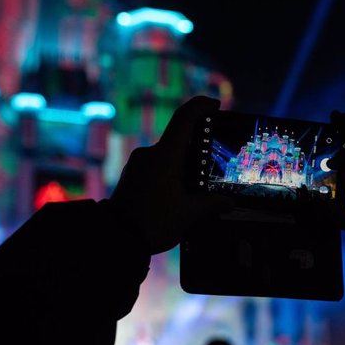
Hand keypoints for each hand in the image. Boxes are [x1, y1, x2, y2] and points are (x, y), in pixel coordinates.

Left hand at [109, 96, 232, 254]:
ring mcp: (137, 165)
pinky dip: (168, 175)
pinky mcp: (130, 177)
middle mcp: (149, 154)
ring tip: (197, 187)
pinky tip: (178, 196)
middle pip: (178, 140)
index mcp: (165, 155)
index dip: (201, 106)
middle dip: (196, 150)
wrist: (116, 239)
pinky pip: (154, 168)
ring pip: (166, 157)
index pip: (185, 118)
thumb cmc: (153, 223)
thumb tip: (228, 201)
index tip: (214, 105)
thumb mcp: (189, 215)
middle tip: (213, 163)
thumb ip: (212, 204)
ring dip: (182, 167)